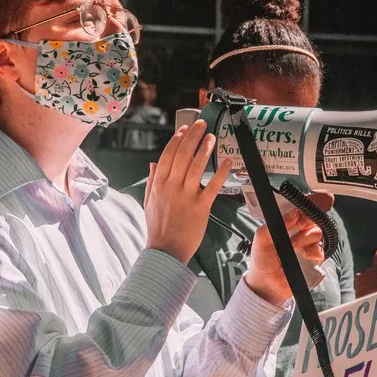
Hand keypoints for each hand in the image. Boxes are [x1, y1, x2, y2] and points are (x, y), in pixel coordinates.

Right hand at [144, 120, 231, 264]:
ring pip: (196, 166)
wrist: (166, 251)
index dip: (177, 140)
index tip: (184, 129)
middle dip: (193, 137)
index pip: (168, 156)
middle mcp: (172, 187)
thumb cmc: (157, 228)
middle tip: (202, 124)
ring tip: (212, 137)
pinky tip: (227, 161)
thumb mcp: (149, 202)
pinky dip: (220, 172)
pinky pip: (213, 186)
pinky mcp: (201, 207)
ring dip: (205, 149)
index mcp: (159, 184)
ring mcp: (187, 196)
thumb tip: (153, 163)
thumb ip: (152, 181)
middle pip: (183, 155)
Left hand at [245, 208, 324, 305]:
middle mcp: (300, 230)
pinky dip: (311, 252)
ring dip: (304, 238)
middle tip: (299, 224)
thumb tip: (293, 213)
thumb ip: (274, 224)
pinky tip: (302, 255)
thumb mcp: (261, 238)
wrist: (266, 283)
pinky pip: (320, 250)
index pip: (302, 206)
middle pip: (313, 216)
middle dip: (307, 218)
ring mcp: (308, 244)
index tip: (320, 198)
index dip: (312, 200)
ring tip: (292, 246)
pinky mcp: (314, 259)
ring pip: (317, 232)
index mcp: (287, 221)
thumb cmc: (262, 258)